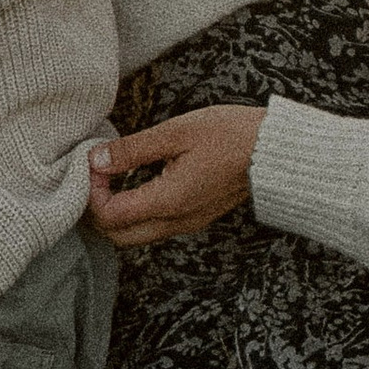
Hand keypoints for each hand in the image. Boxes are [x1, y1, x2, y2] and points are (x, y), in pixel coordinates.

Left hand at [87, 105, 267, 244]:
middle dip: (97, 211)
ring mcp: (188, 223)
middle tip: (95, 176)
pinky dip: (136, 212)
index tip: (94, 165)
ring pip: (136, 236)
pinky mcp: (196, 217)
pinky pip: (155, 227)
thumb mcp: (176, 132)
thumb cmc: (230, 135)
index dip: (92, 193)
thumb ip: (133, 149)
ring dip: (116, 213)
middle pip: (118, 236)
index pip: (110, 216)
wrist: (276, 151)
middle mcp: (176, 221)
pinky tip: (136, 181)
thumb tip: (96, 160)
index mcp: (168, 202)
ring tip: (113, 176)